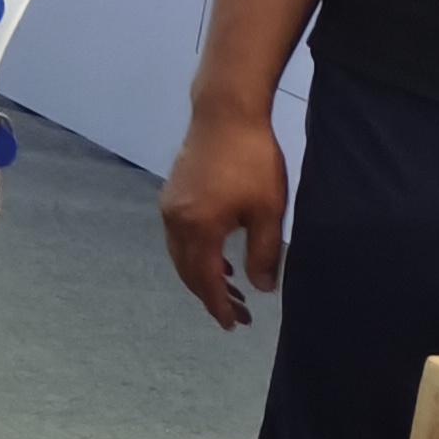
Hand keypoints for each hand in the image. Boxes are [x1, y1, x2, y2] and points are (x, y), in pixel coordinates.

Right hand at [161, 108, 289, 329]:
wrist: (225, 114)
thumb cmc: (253, 161)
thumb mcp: (269, 212)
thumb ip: (264, 254)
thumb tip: (260, 289)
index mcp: (198, 228)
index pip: (205, 279)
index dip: (219, 304)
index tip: (235, 324)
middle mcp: (175, 221)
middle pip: (186, 271)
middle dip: (210, 295)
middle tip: (236, 315)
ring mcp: (169, 207)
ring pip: (179, 255)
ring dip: (202, 275)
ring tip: (229, 289)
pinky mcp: (171, 194)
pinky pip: (178, 237)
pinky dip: (195, 254)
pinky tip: (217, 256)